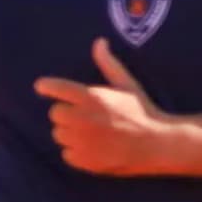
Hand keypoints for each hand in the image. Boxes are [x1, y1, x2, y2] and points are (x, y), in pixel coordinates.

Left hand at [31, 39, 173, 175]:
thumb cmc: (143, 112)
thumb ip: (108, 64)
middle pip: (55, 114)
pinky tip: (94, 149)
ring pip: (59, 134)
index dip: (46, 87)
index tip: (42, 88)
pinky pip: (67, 154)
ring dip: (71, 134)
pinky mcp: (84, 160)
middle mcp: (82, 118)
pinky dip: (77, 153)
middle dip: (67, 114)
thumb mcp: (128, 85)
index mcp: (91, 97)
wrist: (159, 145)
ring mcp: (82, 141)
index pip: (54, 88)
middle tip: (85, 117)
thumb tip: (99, 41)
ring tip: (92, 134)